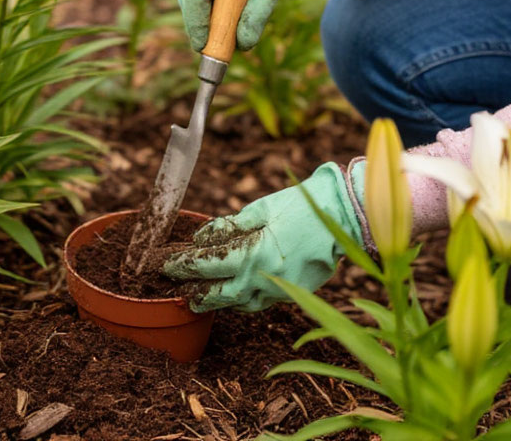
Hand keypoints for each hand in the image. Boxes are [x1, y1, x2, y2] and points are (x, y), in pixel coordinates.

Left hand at [162, 162, 364, 311]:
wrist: (343, 216)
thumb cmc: (300, 206)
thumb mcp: (260, 209)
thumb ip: (230, 227)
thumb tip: (203, 239)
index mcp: (253, 253)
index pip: (207, 265)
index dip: (184, 265)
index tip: (167, 263)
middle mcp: (264, 278)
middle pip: (219, 295)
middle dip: (195, 292)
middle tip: (178, 289)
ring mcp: (280, 290)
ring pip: (239, 304)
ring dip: (217, 301)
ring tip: (200, 297)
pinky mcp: (292, 293)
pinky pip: (259, 302)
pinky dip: (242, 300)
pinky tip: (234, 293)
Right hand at [178, 0, 314, 51]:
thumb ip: (258, 11)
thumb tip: (243, 44)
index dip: (196, 23)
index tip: (206, 48)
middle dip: (204, 26)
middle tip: (224, 51)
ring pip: (193, 0)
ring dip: (211, 18)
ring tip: (235, 30)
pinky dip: (214, 9)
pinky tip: (233, 12)